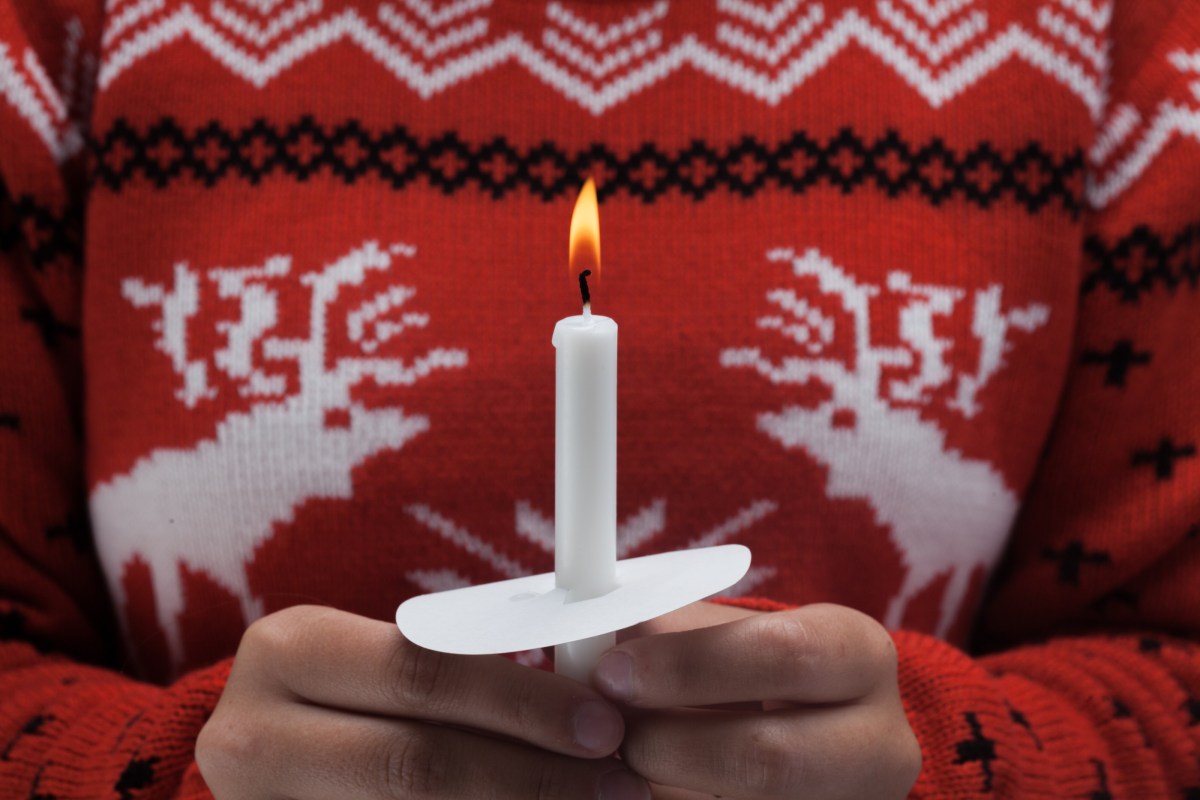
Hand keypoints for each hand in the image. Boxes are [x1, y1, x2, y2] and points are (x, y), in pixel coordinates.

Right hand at [196, 605, 649, 798]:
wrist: (261, 760)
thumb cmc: (345, 700)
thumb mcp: (379, 665)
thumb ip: (458, 670)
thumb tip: (589, 694)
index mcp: (290, 650)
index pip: (425, 673)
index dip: (523, 704)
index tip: (607, 724)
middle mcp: (254, 733)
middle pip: (416, 761)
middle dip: (533, 775)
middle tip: (618, 783)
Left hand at [593, 602, 920, 798]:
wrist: (818, 738)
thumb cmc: (756, 672)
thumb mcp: (730, 633)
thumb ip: (671, 631)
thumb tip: (598, 640)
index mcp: (859, 655)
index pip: (786, 655)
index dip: (690, 665)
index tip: (614, 671)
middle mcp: (880, 741)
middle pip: (770, 757)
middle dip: (670, 745)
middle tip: (611, 733)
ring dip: (668, 790)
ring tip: (625, 764)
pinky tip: (652, 791)